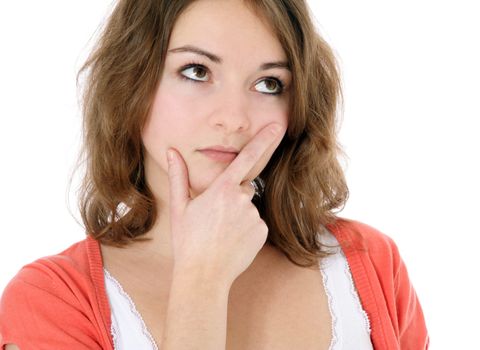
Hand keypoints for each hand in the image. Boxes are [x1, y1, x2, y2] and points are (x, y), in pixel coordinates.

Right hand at [166, 123, 283, 285]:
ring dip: (239, 214)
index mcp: (222, 190)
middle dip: (232, 196)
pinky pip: (256, 223)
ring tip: (221, 233)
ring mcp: (254, 217)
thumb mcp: (180, 207)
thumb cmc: (188, 240)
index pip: (246, 158)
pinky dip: (247, 229)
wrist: (204, 275)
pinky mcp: (263, 232)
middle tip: (214, 218)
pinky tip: (232, 241)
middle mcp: (242, 200)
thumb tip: (172, 152)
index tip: (277, 126)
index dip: (263, 140)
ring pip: (249, 207)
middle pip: (244, 188)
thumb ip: (179, 176)